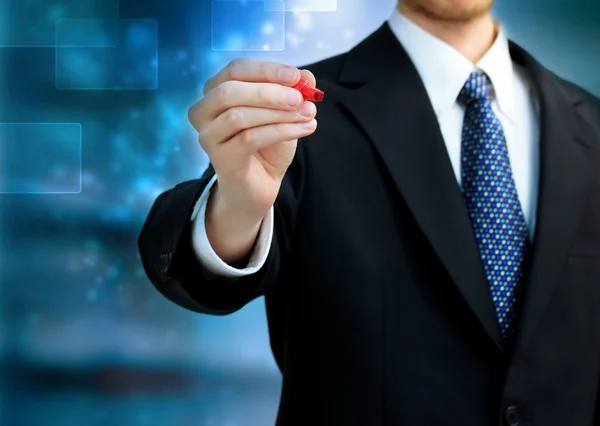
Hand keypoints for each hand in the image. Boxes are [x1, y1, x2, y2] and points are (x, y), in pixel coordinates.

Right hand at [189, 58, 317, 220]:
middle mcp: (204, 111)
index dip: (266, 70)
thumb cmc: (267, 143)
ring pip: (239, 116)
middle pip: (230, 91)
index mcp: (215, 90)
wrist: (260, 184)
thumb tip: (307, 76)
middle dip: (269, 92)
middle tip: (300, 98)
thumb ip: (293, 91)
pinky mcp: (220, 158)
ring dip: (278, 113)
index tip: (296, 75)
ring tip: (308, 114)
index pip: (236, 69)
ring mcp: (208, 136)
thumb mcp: (284, 111)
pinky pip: (249, 139)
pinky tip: (305, 129)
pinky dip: (281, 131)